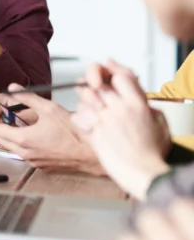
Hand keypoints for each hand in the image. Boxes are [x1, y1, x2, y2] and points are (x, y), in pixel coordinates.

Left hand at [0, 86, 102, 173]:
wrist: (93, 154)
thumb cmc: (74, 131)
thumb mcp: (50, 109)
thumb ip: (28, 97)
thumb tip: (11, 88)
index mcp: (23, 139)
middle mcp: (25, 153)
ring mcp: (33, 162)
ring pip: (11, 149)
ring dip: (5, 137)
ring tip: (5, 125)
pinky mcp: (41, 167)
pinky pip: (24, 155)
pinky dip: (19, 145)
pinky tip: (25, 137)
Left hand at [72, 61, 170, 198]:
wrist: (143, 173)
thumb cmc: (152, 154)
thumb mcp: (161, 126)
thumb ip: (149, 110)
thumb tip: (144, 103)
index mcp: (139, 105)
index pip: (122, 76)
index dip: (112, 71)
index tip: (106, 66)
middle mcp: (121, 109)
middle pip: (99, 84)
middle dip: (91, 83)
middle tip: (89, 84)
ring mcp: (106, 120)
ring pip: (86, 97)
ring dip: (84, 99)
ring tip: (89, 105)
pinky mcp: (94, 132)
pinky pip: (79, 115)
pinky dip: (79, 117)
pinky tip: (86, 122)